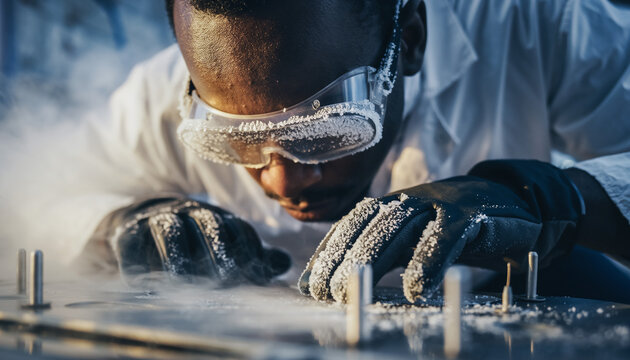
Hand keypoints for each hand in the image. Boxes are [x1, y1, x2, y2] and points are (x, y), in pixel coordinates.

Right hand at [110, 197, 290, 284]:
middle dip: (220, 254)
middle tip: (225, 280)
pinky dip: (137, 263)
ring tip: (183, 283)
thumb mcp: (220, 244)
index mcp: (218, 217)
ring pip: (171, 231)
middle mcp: (190, 213)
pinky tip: (144, 285)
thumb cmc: (188, 240)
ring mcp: (158, 219)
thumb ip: (251, 256)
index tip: (253, 278)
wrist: (136, 223)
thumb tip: (284, 263)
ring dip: (179, 258)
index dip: (249, 252)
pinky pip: (131, 244)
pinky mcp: (127, 232)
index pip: (239, 230)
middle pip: (209, 226)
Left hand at [299, 160, 583, 302]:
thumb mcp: (412, 238)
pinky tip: (414, 289)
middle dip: (341, 259)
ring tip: (351, 294)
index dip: (327, 252)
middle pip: (367, 226)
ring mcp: (439, 204)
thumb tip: (336, 282)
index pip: (350, 225)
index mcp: (391, 205)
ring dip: (371, 260)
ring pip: (398, 227)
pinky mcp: (471, 216)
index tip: (308, 284)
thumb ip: (380, 254)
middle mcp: (409, 200)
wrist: (511, 201)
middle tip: (325, 293)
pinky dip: (428, 261)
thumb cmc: (451, 227)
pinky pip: (446, 237)